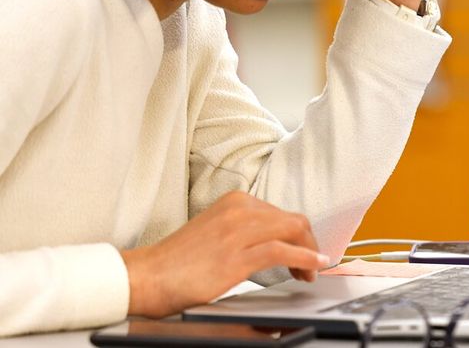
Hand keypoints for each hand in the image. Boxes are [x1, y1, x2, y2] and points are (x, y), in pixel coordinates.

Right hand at [119, 192, 327, 317]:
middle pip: (293, 221)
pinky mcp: (237, 256)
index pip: (281, 213)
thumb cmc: (177, 261)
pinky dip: (305, 258)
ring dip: (310, 253)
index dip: (299, 234)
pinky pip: (282, 251)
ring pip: (293, 231)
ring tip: (310, 272)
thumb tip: (272, 241)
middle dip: (309, 243)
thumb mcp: (216, 230)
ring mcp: (239, 231)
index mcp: (235, 202)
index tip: (304, 251)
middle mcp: (239, 209)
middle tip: (311, 264)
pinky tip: (312, 268)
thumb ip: (243, 229)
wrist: (146, 276)